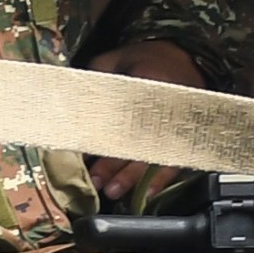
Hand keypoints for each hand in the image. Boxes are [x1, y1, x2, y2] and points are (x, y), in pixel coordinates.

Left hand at [85, 40, 202, 200]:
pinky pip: (174, 161)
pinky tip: (148, 194)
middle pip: (141, 141)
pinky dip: (160, 180)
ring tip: (115, 191)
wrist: (185, 58)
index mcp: (150, 84)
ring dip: (135, 177)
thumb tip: (68, 103)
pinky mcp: (184, 135)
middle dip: (117, 164)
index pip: (125, 116)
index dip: (106, 137)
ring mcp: (179, 124)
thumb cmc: (145, 59)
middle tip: (98, 181)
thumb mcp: (115, 60)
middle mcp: (168, 108)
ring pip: (157, 155)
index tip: (87, 153)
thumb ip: (96, 79)